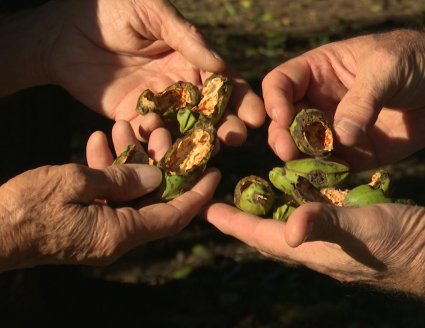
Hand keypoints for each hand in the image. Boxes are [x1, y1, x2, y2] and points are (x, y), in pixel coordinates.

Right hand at [0, 121, 219, 271]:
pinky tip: (103, 138)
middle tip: (160, 130)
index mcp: (121, 232)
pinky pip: (108, 195)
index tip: (216, 171)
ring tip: (125, 125)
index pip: (174, 215)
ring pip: (130, 192)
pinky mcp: (87, 221)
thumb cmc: (26, 208)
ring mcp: (102, 229)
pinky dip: (108, 169)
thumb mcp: (74, 183)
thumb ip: (120, 178)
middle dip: (161, 163)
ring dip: (130, 159)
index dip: (198, 194)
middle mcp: (118, 235)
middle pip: (154, 199)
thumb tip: (157, 174)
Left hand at [42, 0, 264, 142]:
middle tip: (238, 136)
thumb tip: (222, 66)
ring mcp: (156, 106)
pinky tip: (170, 148)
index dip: (242, 100)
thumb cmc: (113, 8)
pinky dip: (160, 143)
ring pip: (184, 129)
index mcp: (191, 60)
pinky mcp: (131, 120)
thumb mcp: (154, 12)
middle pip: (209, 113)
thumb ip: (188, 38)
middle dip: (226, 125)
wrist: (65, 28)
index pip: (224, 84)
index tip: (257, 116)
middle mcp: (178, 87)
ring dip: (199, 141)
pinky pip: (150, 136)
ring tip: (212, 149)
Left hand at [205, 202, 424, 297]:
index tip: (206, 209)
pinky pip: (309, 214)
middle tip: (223, 199)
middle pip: (266, 232)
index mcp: (308, 248)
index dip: (232, 222)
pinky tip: (295, 185)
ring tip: (252, 189)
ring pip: (287, 222)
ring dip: (267, 208)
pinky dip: (296, 201)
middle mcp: (312, 245)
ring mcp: (327, 238)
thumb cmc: (396, 242)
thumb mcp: (359, 228)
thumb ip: (325, 225)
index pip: (258, 236)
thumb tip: (287, 231)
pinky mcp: (343, 228)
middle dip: (243, 217)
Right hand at [263, 29, 424, 170]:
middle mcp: (319, 101)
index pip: (281, 83)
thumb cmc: (416, 60)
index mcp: (319, 71)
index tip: (283, 116)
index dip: (274, 99)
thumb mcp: (387, 68)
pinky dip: (324, 176)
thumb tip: (342, 135)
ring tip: (305, 168)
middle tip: (288, 151)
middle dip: (281, 136)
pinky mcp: (352, 154)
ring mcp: (334, 129)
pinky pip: (329, 167)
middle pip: (284, 120)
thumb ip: (363, 100)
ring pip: (302, 148)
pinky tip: (325, 182)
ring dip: (299, 160)